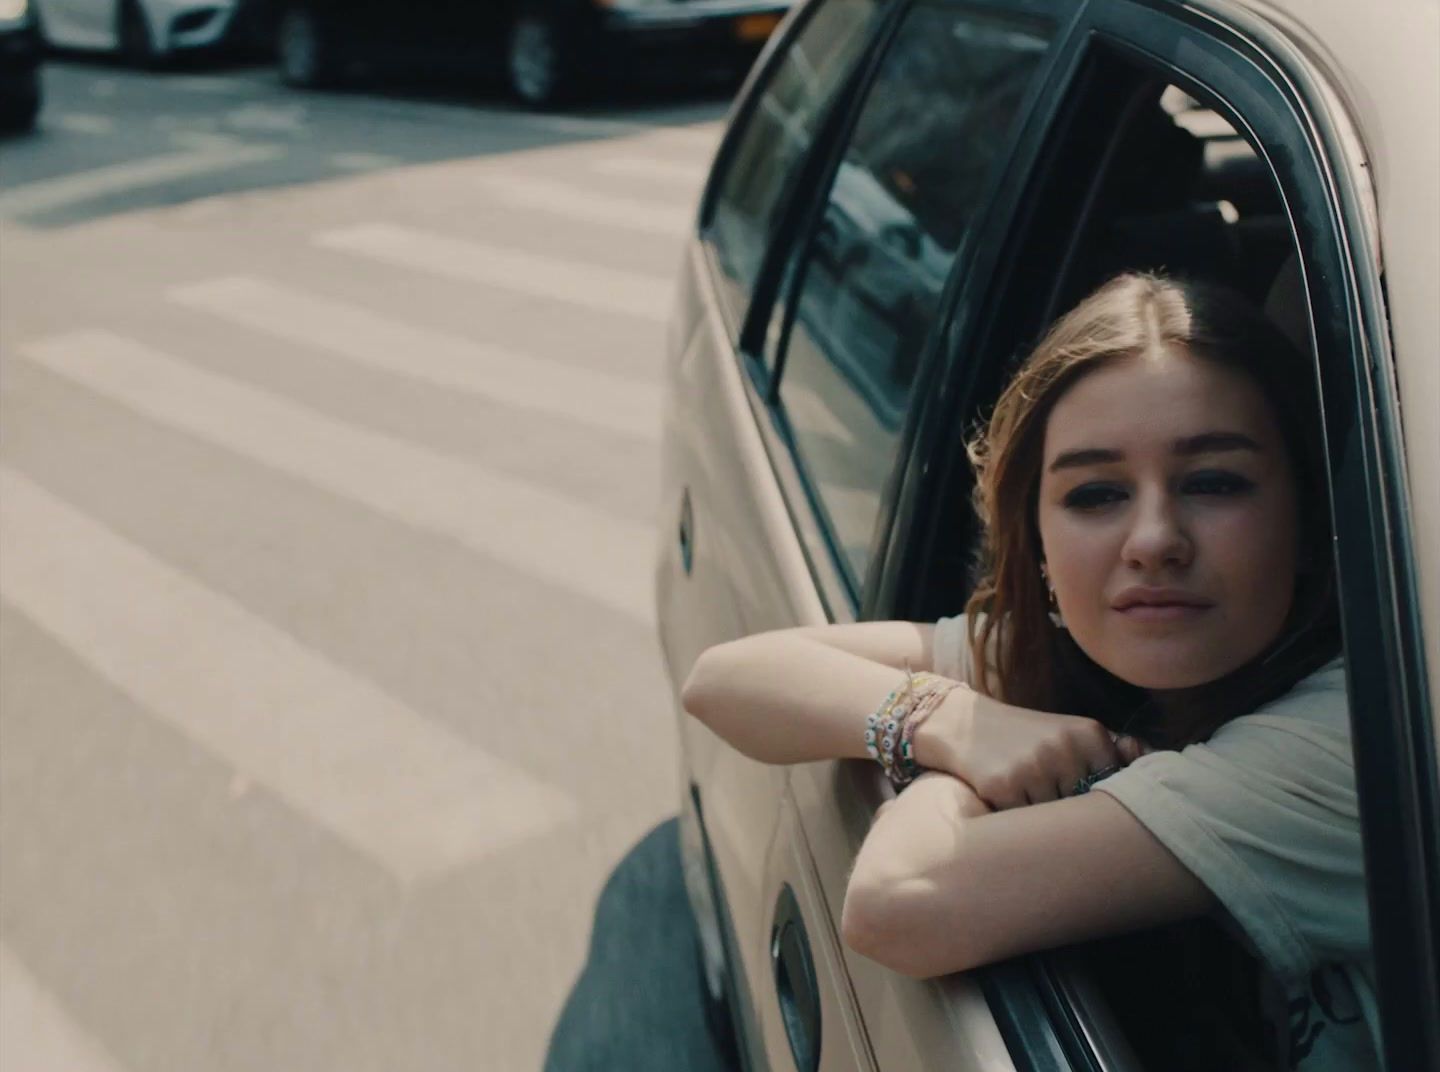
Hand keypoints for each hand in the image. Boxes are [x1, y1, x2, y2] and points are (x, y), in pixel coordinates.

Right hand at [913, 688, 1144, 809]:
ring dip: (1039, 814)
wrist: (962, 724)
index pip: (1112, 789)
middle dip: (1064, 807)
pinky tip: (1003, 793)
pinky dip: (1014, 815)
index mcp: (1089, 733)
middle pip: (1084, 807)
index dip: (1091, 797)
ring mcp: (1035, 767)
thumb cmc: (1023, 736)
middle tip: (1042, 787)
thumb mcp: (1067, 733)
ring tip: (1022, 788)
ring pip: (1055, 819)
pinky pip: (1024, 822)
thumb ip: (1108, 750)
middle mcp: (1065, 748)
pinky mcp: (1005, 785)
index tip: (1072, 787)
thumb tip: (1146, 755)